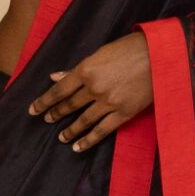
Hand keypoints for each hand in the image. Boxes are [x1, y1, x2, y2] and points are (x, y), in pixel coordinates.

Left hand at [30, 35, 153, 151]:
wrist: (161, 55)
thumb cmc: (131, 48)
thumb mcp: (101, 53)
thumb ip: (78, 68)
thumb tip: (55, 77)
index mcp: (86, 69)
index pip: (59, 90)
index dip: (44, 101)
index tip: (33, 110)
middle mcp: (94, 87)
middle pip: (69, 105)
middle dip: (56, 114)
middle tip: (47, 120)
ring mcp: (109, 102)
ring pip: (83, 120)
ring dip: (69, 130)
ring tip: (61, 137)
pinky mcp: (124, 112)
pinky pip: (102, 130)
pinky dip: (89, 140)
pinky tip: (78, 147)